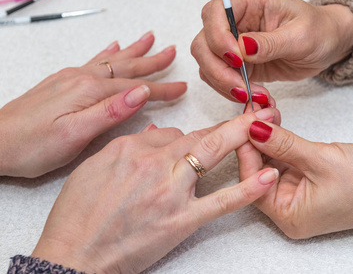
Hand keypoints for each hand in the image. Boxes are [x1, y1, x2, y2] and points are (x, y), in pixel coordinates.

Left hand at [0, 31, 186, 177]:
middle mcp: (82, 79)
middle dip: (152, 62)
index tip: (181, 88)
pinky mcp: (64, 83)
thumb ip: (109, 112)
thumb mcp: (74, 134)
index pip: (136, 88)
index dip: (161, 89)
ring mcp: (72, 78)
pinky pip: (93, 62)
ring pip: (112, 61)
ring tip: (149, 40)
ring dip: (134, 52)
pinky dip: (107, 54)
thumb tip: (141, 93)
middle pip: (127, 68)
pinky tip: (113, 47)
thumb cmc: (31, 144)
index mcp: (89, 91)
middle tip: (171, 52)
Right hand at [31, 108, 279, 273]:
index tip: (209, 132)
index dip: (193, 134)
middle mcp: (154, 164)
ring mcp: (171, 192)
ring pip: (211, 154)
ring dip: (242, 137)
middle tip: (258, 108)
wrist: (73, 254)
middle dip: (233, 121)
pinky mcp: (181, 220)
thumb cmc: (77, 214)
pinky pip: (219, 202)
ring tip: (269, 125)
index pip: (172, 133)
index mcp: (131, 149)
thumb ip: (128, 147)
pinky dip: (246, 189)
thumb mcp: (93, 168)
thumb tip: (154, 134)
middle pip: (199, 135)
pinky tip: (268, 177)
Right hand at [191, 0, 352, 102]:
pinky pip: (220, 78)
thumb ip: (271, 42)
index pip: (214, 12)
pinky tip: (252, 96)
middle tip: (241, 87)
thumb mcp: (302, 35)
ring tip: (252, 95)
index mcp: (251, 2)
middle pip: (204, 42)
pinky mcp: (238, 64)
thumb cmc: (319, 31)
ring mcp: (234, 44)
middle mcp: (237, 21)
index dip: (218, 37)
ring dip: (224, 84)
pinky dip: (230, 91)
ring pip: (207, 64)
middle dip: (217, 69)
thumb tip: (242, 47)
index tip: (237, 59)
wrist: (327, 45)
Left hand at [237, 120, 352, 238]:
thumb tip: (253, 128)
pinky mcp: (307, 180)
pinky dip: (281, 141)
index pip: (253, 181)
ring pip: (271, 162)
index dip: (246, 149)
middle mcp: (289, 208)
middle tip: (253, 112)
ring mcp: (298, 194)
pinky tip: (276, 121)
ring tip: (265, 111)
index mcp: (288, 215)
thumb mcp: (321, 159)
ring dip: (268, 137)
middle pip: (259, 171)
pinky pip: (286, 159)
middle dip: (255, 140)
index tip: (243, 122)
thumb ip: (283, 144)